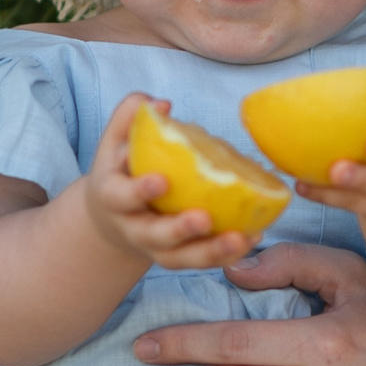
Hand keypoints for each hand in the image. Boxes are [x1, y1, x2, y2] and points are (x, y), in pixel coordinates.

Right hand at [83, 93, 256, 272]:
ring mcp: (155, 248)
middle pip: (154, 235)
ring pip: (181, 258)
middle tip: (204, 219)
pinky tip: (252, 236)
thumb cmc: (121, 170)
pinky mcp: (178, 257)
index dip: (139, 191)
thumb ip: (129, 117)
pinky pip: (202, 260)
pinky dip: (227, 253)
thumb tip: (163, 105)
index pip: (121, 196)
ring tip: (240, 238)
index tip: (162, 181)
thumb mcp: (114, 142)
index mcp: (113, 197)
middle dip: (179, 230)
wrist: (113, 218)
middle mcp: (132, 228)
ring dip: (211, 251)